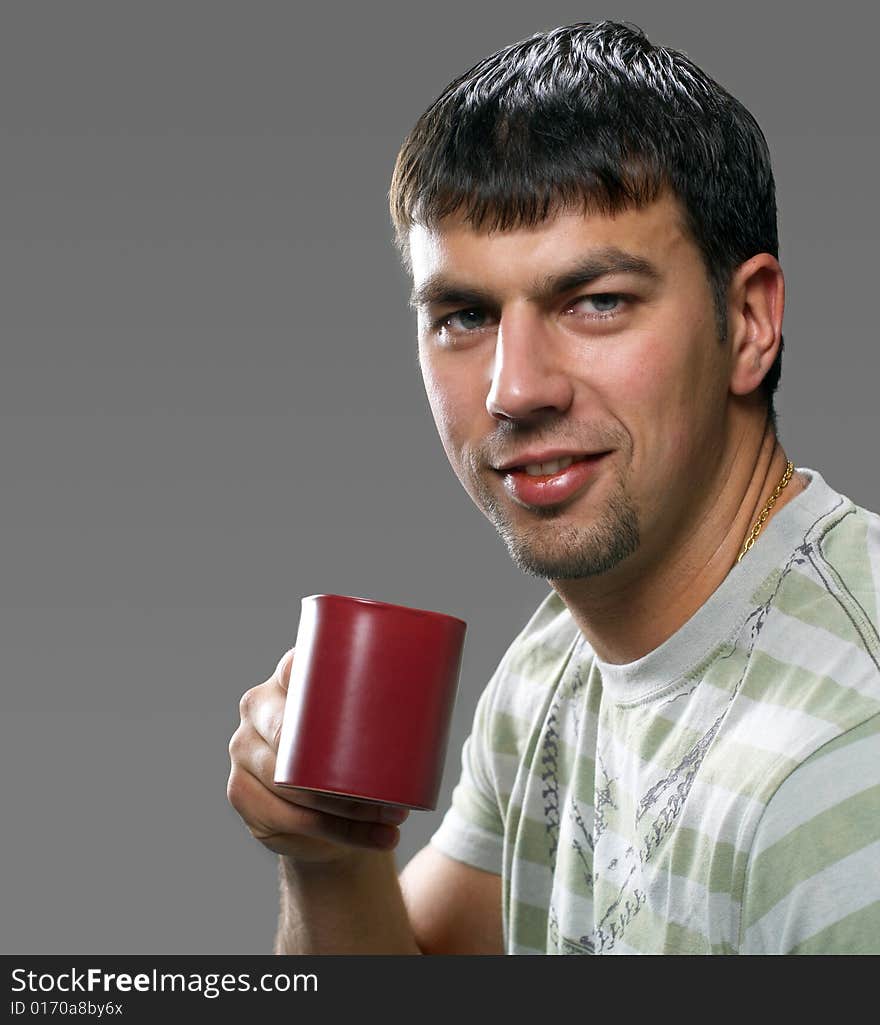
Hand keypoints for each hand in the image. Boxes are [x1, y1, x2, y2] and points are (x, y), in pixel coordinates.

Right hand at [227, 648, 409, 864]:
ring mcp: (246, 750)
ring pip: (292, 785)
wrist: (326, 809)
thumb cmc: (357, 753)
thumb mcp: (370, 723)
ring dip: (343, 809)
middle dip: (338, 770)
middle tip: (391, 791)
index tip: (352, 692)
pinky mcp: (242, 792)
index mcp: (289, 678)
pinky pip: (286, 818)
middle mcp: (259, 707)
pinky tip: (375, 840)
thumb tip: (447, 689)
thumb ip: (395, 704)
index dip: (314, 674)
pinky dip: (335, 833)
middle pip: (289, 732)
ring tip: (392, 818)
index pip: (295, 668)